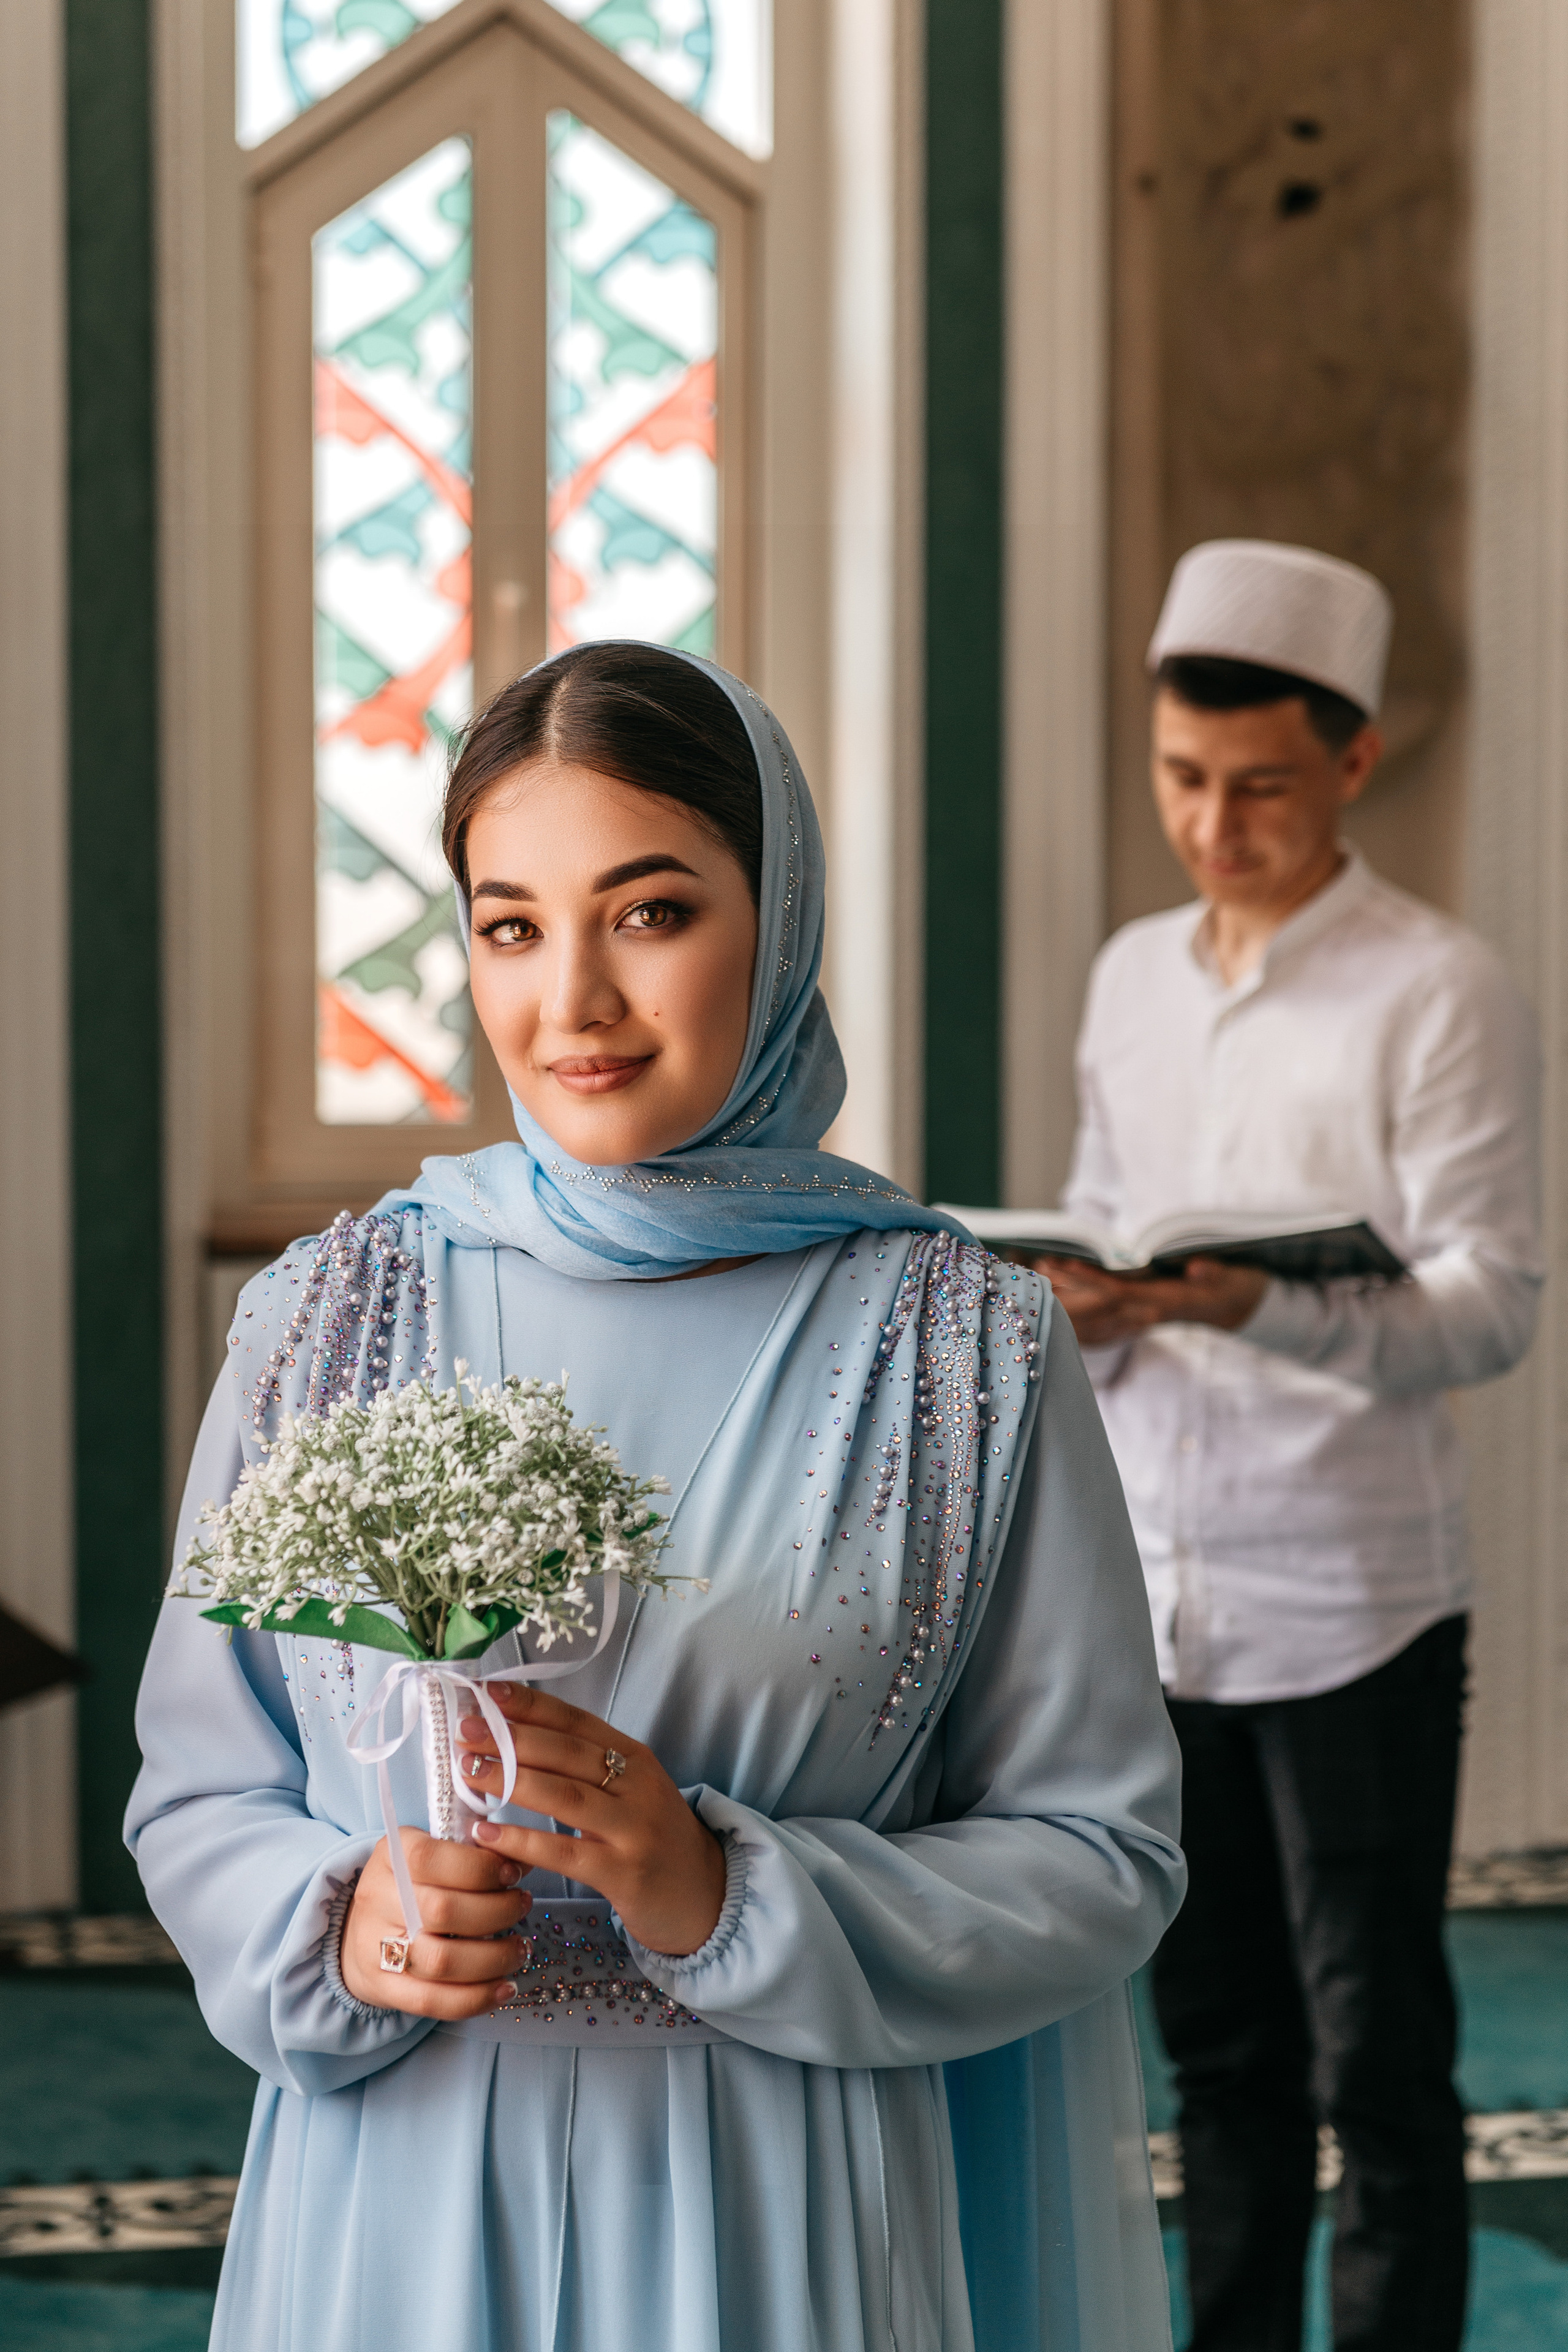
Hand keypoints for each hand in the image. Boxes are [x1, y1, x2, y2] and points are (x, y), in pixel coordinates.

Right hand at [340, 1826, 531, 2015]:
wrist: (360, 1930)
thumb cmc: (412, 1885)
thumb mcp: (434, 1855)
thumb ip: (475, 1854)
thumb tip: (524, 1858)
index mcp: (391, 1856)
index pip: (430, 1858)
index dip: (479, 1866)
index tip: (512, 1874)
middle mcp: (377, 1899)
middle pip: (441, 1910)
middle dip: (496, 1910)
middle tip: (522, 1905)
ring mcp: (374, 1947)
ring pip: (440, 1960)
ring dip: (493, 1958)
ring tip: (519, 1949)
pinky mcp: (383, 1988)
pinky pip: (432, 2002)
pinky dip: (476, 1999)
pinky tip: (505, 1988)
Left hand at [455, 1685, 726, 1958]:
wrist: (705, 1894)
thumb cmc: (651, 1837)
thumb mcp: (630, 1790)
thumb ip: (585, 1768)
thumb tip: (513, 1741)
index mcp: (635, 1757)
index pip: (576, 1720)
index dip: (531, 1704)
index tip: (487, 1691)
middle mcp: (637, 1785)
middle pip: (567, 1752)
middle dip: (511, 1738)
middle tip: (464, 1730)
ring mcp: (633, 1829)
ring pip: (564, 1796)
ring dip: (510, 1781)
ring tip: (467, 1772)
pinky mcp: (625, 1873)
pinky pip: (566, 1853)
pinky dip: (523, 1841)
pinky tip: (487, 1833)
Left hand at [1036, 1255, 1267, 1347]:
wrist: (1237, 1308)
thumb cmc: (1234, 1286)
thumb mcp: (1233, 1278)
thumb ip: (1217, 1274)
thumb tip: (1199, 1268)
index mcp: (1164, 1303)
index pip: (1120, 1293)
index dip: (1090, 1280)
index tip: (1064, 1263)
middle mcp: (1146, 1315)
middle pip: (1097, 1307)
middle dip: (1066, 1288)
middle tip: (1036, 1266)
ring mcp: (1139, 1320)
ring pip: (1094, 1315)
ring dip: (1065, 1298)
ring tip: (1037, 1273)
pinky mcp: (1135, 1317)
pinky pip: (1098, 1320)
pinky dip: (1075, 1310)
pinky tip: (1054, 1294)